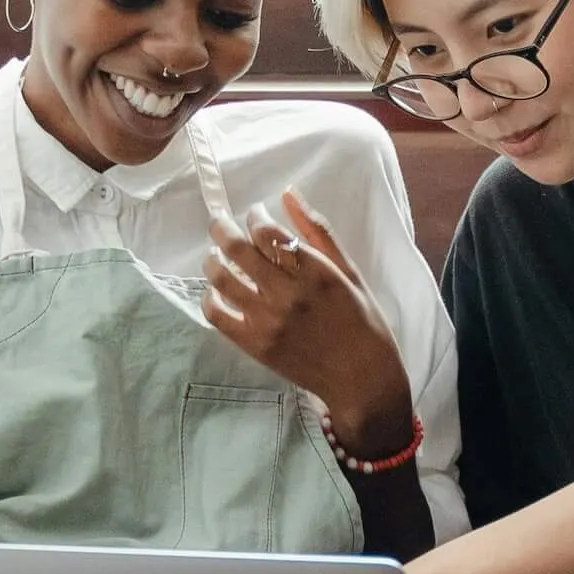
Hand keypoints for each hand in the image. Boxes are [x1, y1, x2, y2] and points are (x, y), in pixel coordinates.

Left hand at [204, 189, 413, 454]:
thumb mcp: (349, 271)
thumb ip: (318, 232)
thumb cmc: (363, 322)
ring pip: (221, 277)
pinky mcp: (255, 345)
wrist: (362, 379)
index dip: (255, 216)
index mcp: (316, 271)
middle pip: (237, 249)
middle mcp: (288, 293)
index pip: (268, 232)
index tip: (255, 214)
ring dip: (212, 259)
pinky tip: (217, 291)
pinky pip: (217, 315)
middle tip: (220, 224)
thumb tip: (288, 194)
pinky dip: (210, 297)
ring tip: (216, 256)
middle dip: (222, 228)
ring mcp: (268, 321)